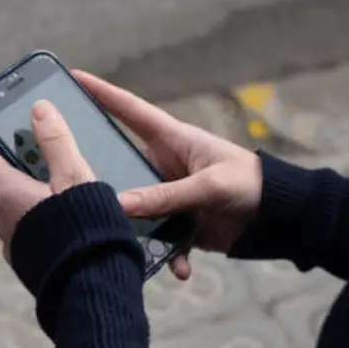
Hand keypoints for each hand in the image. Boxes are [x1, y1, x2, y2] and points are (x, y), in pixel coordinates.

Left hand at [0, 100, 96, 262]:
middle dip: (27, 176)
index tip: (21, 140)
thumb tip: (39, 108)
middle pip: (5, 186)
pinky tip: (72, 230)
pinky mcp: (27, 265)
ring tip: (70, 202)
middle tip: (59, 171)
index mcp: (6, 193)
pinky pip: (32, 237)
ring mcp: (13, 246)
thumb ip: (56, 141)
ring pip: (19, 213)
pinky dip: (44, 229)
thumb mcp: (74, 176)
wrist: (90, 287)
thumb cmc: (82, 228)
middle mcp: (1, 220)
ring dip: (37, 205)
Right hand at [73, 71, 261, 278]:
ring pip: (135, 208)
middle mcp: (163, 165)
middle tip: (67, 178)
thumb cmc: (251, 183)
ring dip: (132, 226)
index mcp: (172, 140)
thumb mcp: (209, 185)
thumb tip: (120, 204)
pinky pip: (161, 239)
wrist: (281, 218)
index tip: (73, 78)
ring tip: (121, 240)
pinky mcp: (179, 224)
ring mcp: (169, 195)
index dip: (101, 92)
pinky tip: (179, 270)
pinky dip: (168, 256)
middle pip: (120, 164)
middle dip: (99, 173)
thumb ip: (166, 196)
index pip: (129, 110)